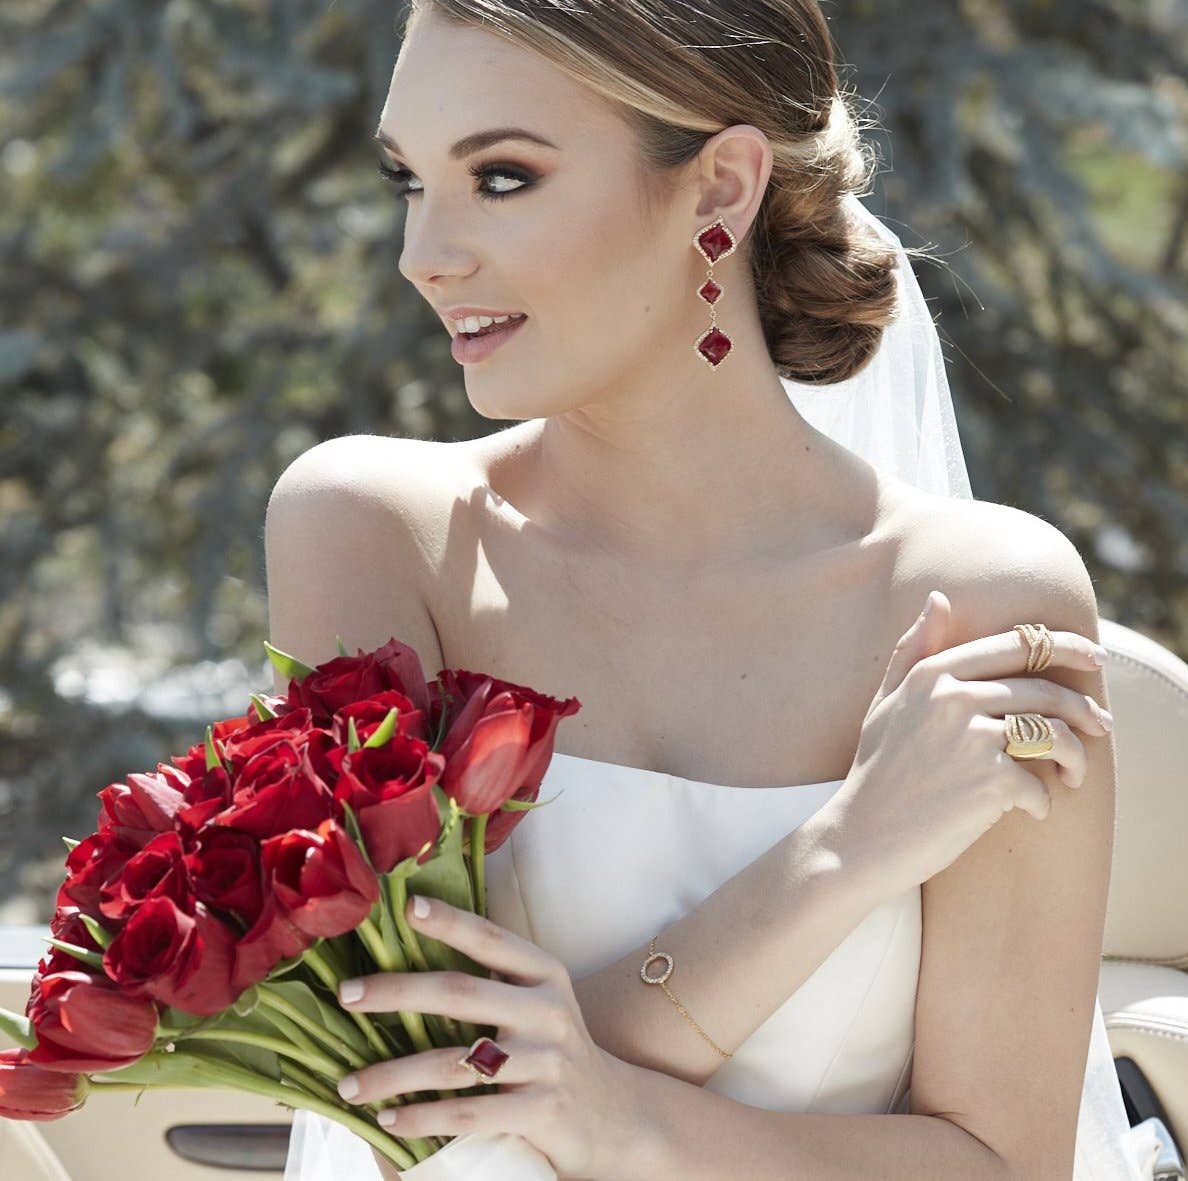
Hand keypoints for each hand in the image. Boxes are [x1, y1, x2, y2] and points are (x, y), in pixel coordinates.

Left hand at [334, 894, 643, 1180]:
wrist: (612, 1114)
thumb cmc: (552, 1049)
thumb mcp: (537, 1002)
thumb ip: (493, 981)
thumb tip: (410, 957)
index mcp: (545, 974)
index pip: (490, 939)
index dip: (449, 921)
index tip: (407, 907)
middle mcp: (548, 1011)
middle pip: (459, 994)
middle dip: (396, 992)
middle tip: (347, 994)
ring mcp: (546, 1062)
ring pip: (454, 1063)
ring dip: (393, 1074)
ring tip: (349, 1085)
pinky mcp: (541, 1112)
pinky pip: (468, 1114)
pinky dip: (422, 1117)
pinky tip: (388, 1119)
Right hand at [825, 589, 1111, 894]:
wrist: (863, 834)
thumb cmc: (877, 768)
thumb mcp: (887, 701)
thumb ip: (913, 649)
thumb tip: (939, 597)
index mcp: (933, 674)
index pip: (1017, 645)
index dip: (1067, 646)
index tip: (1095, 656)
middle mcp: (954, 697)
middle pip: (1044, 690)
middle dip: (1084, 708)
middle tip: (1102, 725)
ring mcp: (972, 737)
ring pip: (1053, 734)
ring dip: (1076, 756)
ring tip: (1075, 774)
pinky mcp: (989, 780)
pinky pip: (1040, 782)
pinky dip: (1044, 800)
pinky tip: (1033, 811)